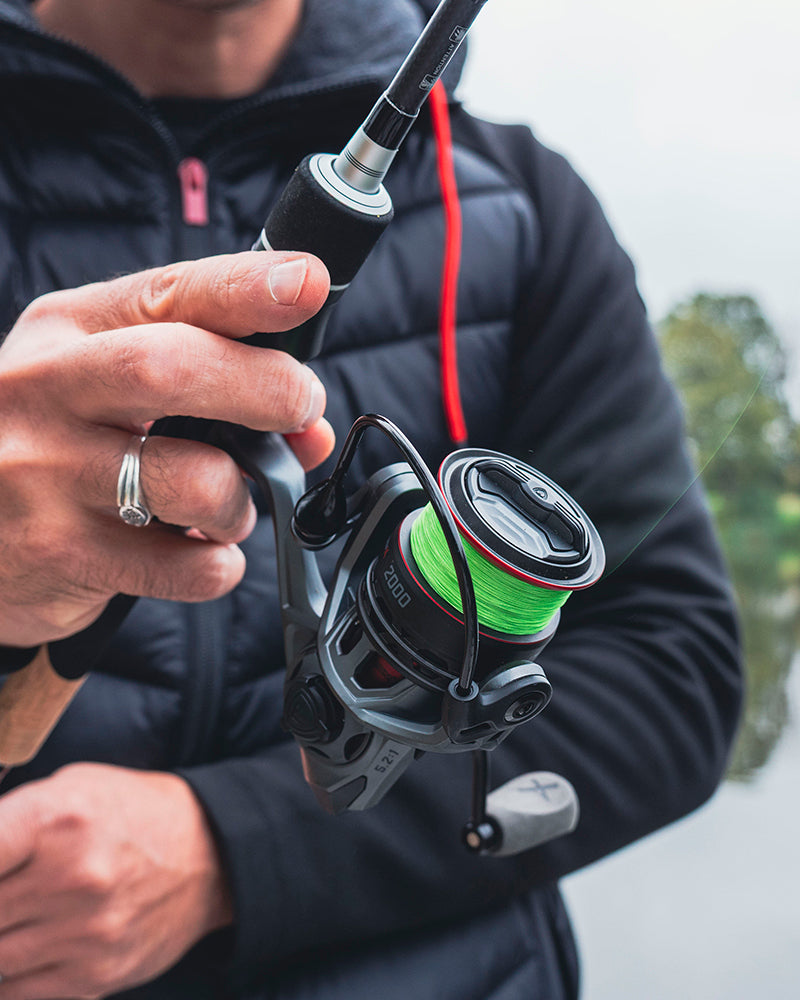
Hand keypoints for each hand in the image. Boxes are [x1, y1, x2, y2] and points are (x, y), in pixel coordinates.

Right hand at [0, 251, 334, 646]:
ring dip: (240, 499)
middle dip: (266, 387)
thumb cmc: (54, 438)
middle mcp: (47, 389)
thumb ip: (206, 382)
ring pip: (193, 479)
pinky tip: (199, 552)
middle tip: (300, 407)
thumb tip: (311, 429)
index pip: (168, 294)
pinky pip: (182, 567)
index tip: (306, 284)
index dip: (247, 288)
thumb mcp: (106, 380)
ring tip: (227, 505)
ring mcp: (45, 473)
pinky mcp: (58, 550)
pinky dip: (216, 564)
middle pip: (173, 369)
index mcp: (69, 330)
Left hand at [0, 762, 232, 999]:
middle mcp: (73, 876)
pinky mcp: (94, 976)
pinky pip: (16, 992)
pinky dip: (8, 974)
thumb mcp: (69, 786)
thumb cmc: (127, 813)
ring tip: (18, 913)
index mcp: (61, 817)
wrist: (208, 855)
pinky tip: (25, 942)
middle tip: (8, 892)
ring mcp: (85, 932)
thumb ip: (8, 820)